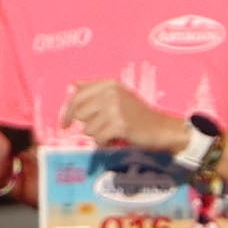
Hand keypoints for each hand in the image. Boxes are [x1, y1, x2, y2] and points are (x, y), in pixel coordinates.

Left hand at [56, 81, 192, 151]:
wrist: (162, 128)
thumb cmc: (137, 114)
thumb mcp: (118, 96)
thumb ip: (95, 90)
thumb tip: (72, 85)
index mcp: (109, 84)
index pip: (77, 96)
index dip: (68, 112)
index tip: (65, 125)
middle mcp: (111, 93)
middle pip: (79, 114)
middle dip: (88, 125)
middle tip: (102, 128)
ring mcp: (115, 108)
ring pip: (88, 129)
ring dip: (98, 135)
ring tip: (113, 133)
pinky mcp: (119, 125)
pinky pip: (98, 138)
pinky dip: (104, 143)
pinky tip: (115, 140)